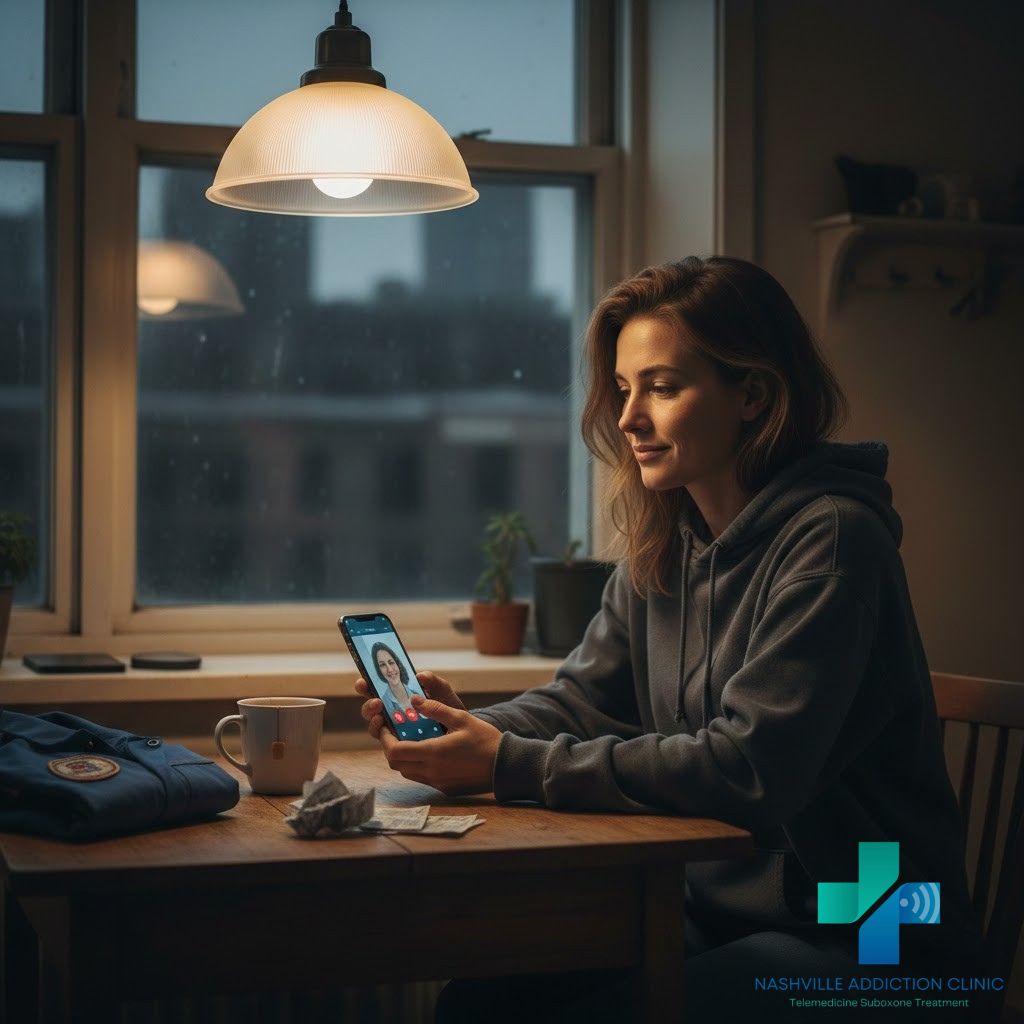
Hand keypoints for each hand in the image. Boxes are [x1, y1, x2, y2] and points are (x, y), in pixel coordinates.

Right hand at [356, 670, 466, 740]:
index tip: (363, 683)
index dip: (366, 685)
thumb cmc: (448, 709)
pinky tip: (392, 735)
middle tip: (377, 703)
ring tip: (381, 718)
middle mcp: (392, 712)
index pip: (377, 689)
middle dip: (369, 705)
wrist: (461, 733)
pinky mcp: (401, 745)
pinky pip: (388, 744)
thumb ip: (434, 683)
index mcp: (399, 695)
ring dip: (374, 722)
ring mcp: (395, 729)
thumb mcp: (443, 693)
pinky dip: (387, 739)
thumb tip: (420, 675)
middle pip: (371, 709)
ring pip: (376, 727)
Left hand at [380, 695, 500, 795]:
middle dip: (391, 748)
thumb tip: (415, 700)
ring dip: (404, 758)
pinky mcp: (444, 788)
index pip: (395, 751)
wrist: (505, 766)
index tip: (385, 726)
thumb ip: (436, 709)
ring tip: (412, 740)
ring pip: (408, 772)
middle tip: (395, 733)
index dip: (384, 739)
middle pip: (396, 764)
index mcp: (433, 752)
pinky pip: (422, 778)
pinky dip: (418, 766)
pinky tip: (429, 752)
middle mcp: (431, 771)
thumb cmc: (485, 740)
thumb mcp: (461, 718)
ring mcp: (437, 782)